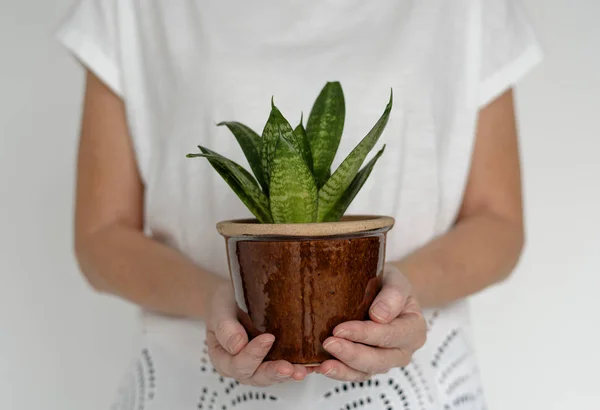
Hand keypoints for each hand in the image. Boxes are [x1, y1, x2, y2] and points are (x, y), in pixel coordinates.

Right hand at [206, 280, 310, 385]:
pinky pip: (285, 367)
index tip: (268, 338)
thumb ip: (225, 327)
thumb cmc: (224, 304)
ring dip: (288, 374)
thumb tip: (237, 345)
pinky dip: (299, 366)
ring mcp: (257, 364)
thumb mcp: (219, 309)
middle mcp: (241, 366)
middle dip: (274, 372)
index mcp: (223, 358)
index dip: (253, 354)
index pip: (238, 364)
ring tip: (302, 370)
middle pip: (257, 376)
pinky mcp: (273, 358)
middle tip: (288, 368)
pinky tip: (311, 363)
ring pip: (273, 375)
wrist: (231, 297)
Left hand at [316, 264, 426, 380]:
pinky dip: (336, 372)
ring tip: (323, 364)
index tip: (341, 329)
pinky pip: (353, 374)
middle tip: (329, 343)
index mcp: (414, 329)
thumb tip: (379, 315)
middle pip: (379, 360)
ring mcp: (385, 361)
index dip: (366, 334)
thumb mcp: (396, 281)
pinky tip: (317, 367)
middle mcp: (402, 350)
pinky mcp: (367, 366)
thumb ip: (393, 295)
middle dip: (352, 354)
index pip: (391, 335)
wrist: (385, 292)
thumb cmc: (390, 285)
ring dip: (343, 369)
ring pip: (365, 372)